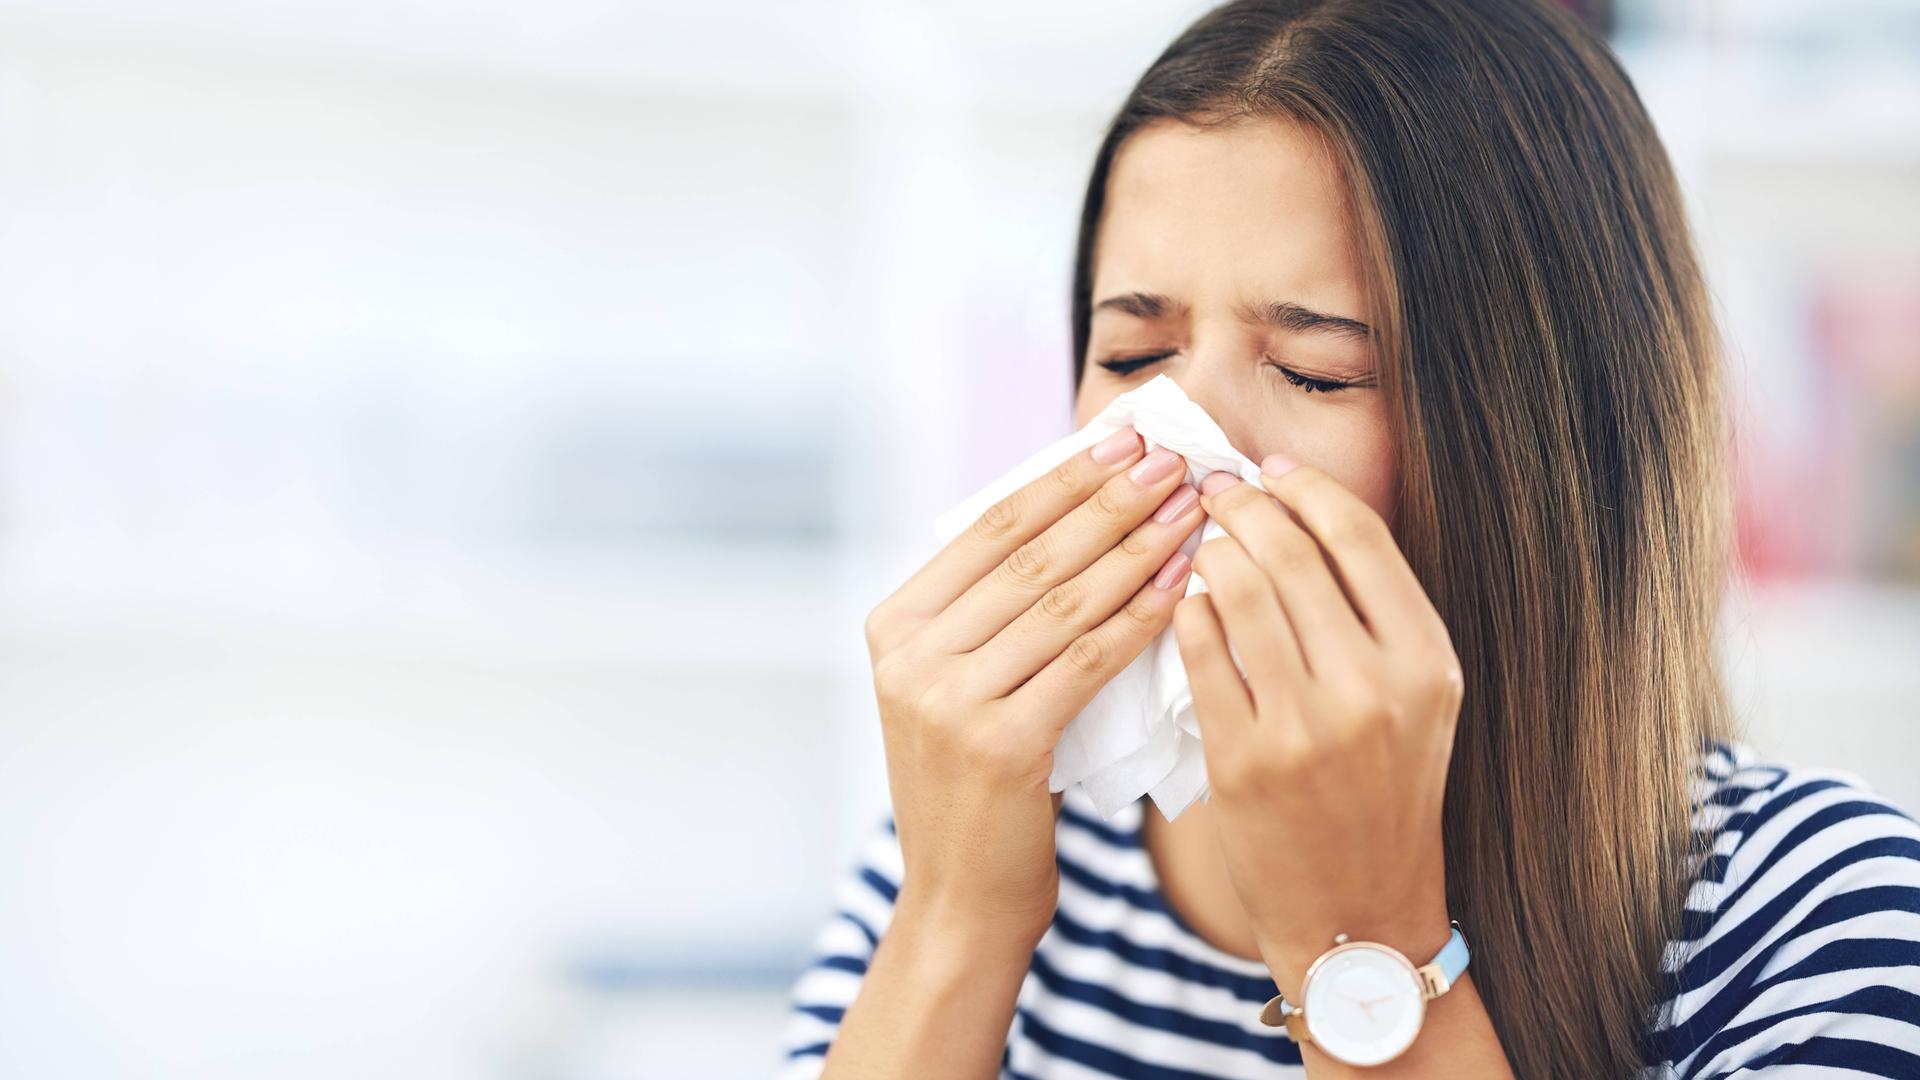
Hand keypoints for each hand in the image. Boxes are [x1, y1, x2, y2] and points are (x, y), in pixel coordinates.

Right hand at [863, 427, 1206, 944]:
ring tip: (1193, 507)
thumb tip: (1081, 510)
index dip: (1063, 478)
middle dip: (1110, 499)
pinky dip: (1141, 615)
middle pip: (1029, 556)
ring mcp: (946, 701)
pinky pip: (1086, 661)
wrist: (961, 899)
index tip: (1126, 440)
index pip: (989, 528)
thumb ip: (993, 612)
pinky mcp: (999, 746)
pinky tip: (1185, 582)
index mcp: (894, 626)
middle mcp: (909, 657)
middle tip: (1174, 458)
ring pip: (1063, 601)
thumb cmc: (981, 788)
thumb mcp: (959, 686)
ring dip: (1137, 546)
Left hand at [1173, 456, 1463, 999]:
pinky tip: (1183, 604)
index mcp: (1427, 662)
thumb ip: (1374, 611)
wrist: (1359, 915)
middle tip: (1212, 490)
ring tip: (1198, 543)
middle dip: (1242, 505)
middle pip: (1291, 552)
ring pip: (1238, 592)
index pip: (1359, 535)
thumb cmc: (1383, 794)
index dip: (1305, 487)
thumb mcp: (1417, 700)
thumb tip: (1299, 503)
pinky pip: (1199, 653)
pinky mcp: (1243, 761)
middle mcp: (1374, 689)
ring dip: (1209, 551)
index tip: (1269, 469)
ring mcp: (1306, 728)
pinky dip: (1185, 613)